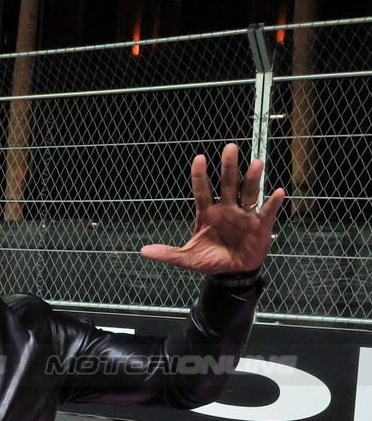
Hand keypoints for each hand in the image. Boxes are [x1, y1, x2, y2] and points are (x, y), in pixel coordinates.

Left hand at [140, 143, 284, 273]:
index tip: (199, 158)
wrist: (231, 272)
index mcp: (207, 213)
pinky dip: (272, 202)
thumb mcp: (186, 259)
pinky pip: (267, 211)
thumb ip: (167, 253)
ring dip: (252, 178)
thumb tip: (143, 251)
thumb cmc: (210, 260)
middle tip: (230, 148)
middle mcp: (226, 209)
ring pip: (248, 192)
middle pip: (228, 184)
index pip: (202, 191)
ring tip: (256, 162)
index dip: (200, 176)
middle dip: (229, 167)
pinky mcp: (260, 225)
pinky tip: (277, 191)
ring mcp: (244, 215)